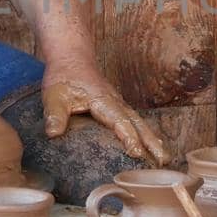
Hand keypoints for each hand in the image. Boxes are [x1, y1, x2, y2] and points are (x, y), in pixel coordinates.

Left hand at [41, 62, 166, 166]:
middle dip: (151, 141)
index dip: (129, 137)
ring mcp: (117, 103)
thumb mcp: (54, 94)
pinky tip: (149, 144)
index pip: (120, 120)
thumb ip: (54, 114)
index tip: (137, 152)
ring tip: (162, 158)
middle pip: (138, 122)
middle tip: (162, 160)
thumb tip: (53, 134)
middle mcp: (115, 102)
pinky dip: (144, 132)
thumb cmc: (63, 75)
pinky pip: (134, 120)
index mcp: (102, 100)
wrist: (71, 56)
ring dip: (151, 138)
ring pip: (139, 121)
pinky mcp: (115, 105)